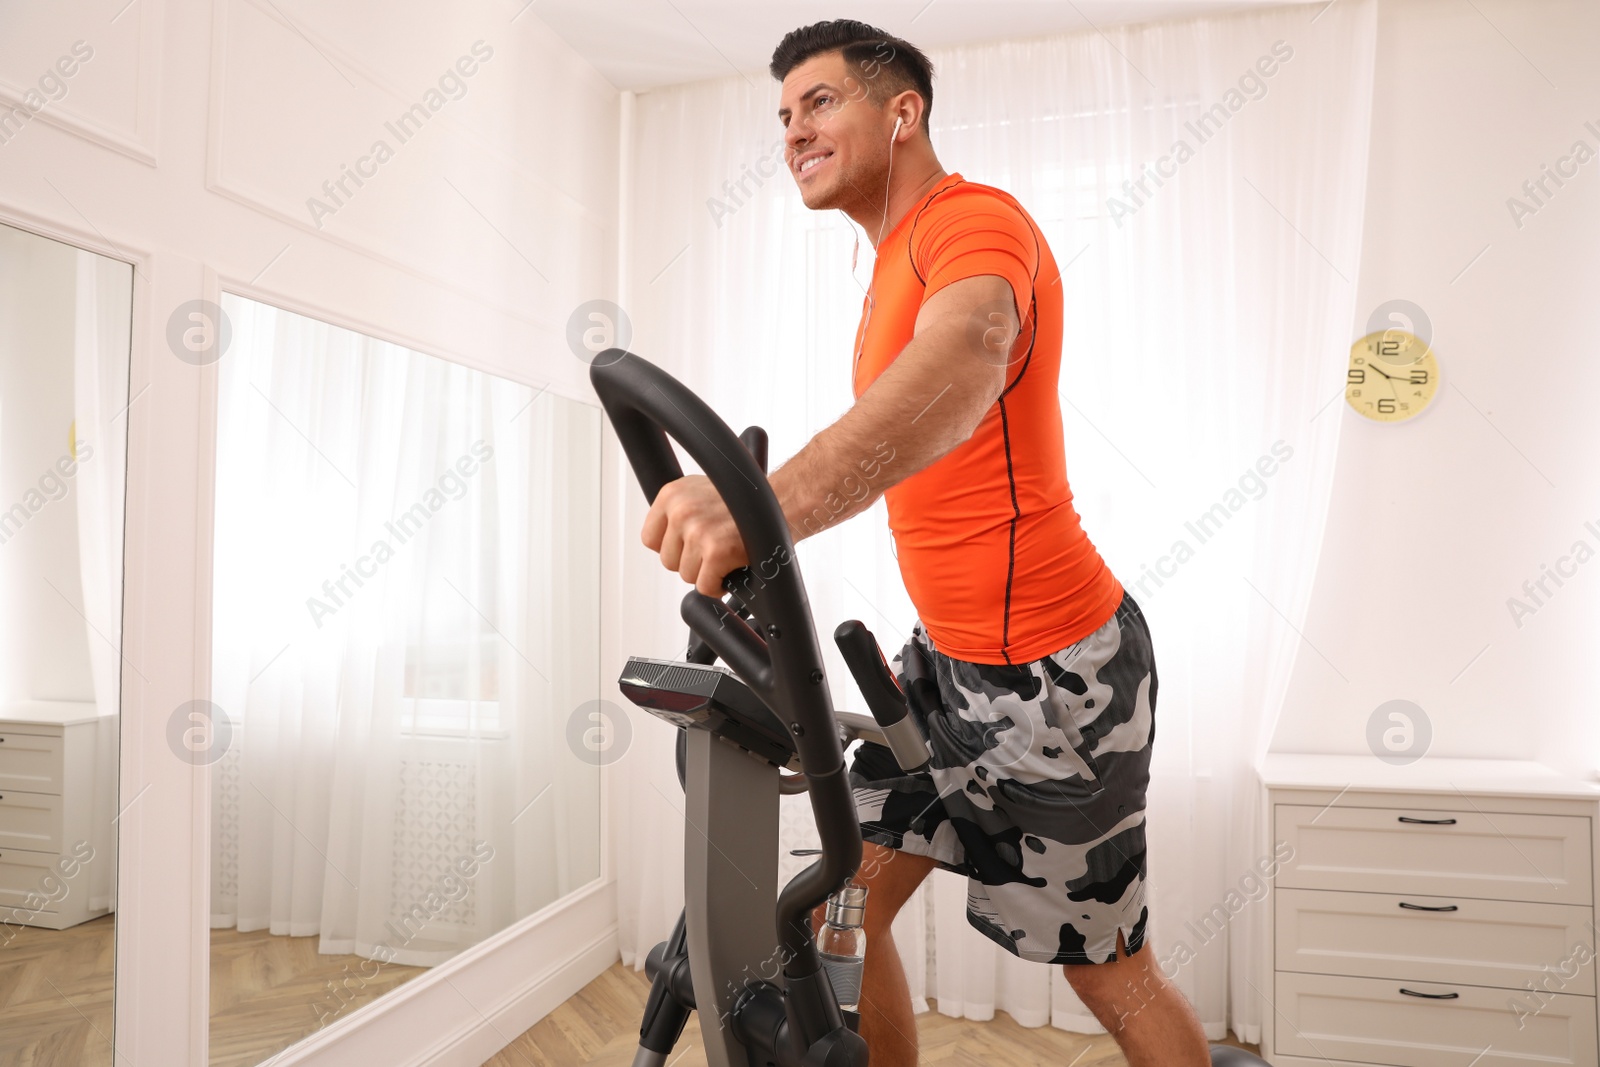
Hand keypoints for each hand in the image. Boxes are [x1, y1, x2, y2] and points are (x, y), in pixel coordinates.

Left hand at [640, 475, 748, 597]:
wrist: (783, 501)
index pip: (650, 539)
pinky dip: (719, 585)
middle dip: (691, 561)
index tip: (690, 546)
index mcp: (672, 494)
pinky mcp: (716, 551)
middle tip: (714, 549)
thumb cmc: (745, 501)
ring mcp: (697, 531)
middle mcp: (681, 510)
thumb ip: (678, 511)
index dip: (673, 547)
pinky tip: (732, 567)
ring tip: (726, 554)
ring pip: (686, 575)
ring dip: (707, 572)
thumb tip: (662, 542)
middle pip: (668, 560)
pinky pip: (705, 587)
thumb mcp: (701, 492)